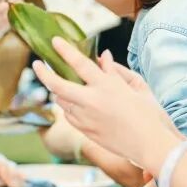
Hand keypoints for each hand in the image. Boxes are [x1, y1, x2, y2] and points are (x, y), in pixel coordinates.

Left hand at [31, 40, 178, 168]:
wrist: (151, 146)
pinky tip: (75, 104)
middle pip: (57, 85)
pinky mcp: (86, 132)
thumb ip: (116, 70)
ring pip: (61, 101)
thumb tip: (102, 57)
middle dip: (43, 73)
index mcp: (106, 86)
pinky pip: (69, 116)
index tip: (54, 41)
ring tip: (60, 84)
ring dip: (58, 91)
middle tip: (36, 65)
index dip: (65, 50)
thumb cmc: (150, 115)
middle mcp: (92, 102)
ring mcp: (86, 118)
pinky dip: (68, 107)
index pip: (79, 63)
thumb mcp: (136, 88)